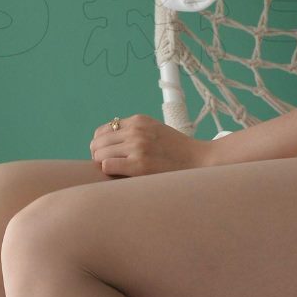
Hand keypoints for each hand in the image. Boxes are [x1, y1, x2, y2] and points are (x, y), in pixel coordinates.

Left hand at [88, 114, 210, 176]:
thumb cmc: (176, 150)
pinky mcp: (139, 165)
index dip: (101, 145)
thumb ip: (134, 132)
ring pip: (99, 154)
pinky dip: (109, 171)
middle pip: (97, 143)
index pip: (102, 130)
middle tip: (108, 166)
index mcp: (138, 120)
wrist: (199, 160)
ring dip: (103, 165)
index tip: (107, 155)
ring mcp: (137, 147)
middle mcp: (135, 131)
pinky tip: (121, 175)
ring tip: (116, 172)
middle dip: (98, 155)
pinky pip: (107, 166)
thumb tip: (106, 144)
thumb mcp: (154, 130)